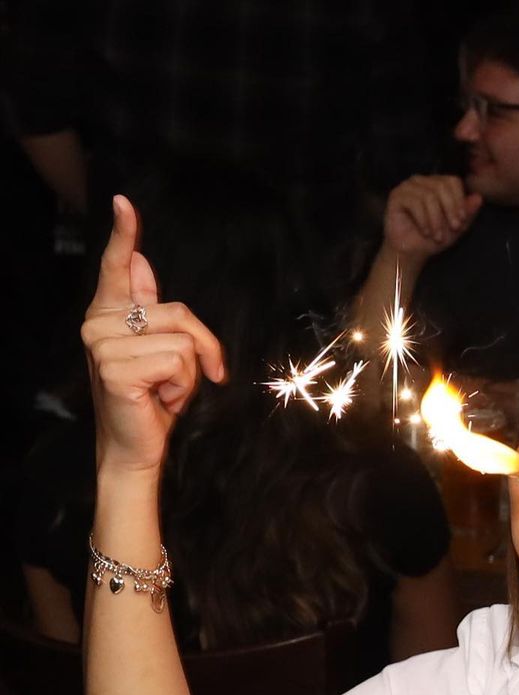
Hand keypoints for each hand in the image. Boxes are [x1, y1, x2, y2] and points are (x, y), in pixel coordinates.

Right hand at [81, 195, 225, 474]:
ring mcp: (103, 345)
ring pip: (182, 341)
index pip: (116, 267)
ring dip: (189, 375)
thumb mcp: (156, 350)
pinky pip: (178, 362)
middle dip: (201, 349)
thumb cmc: (150, 401)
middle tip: (184, 380)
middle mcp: (99, 324)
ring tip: (165, 392)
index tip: (125, 203)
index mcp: (108, 315)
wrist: (136, 447)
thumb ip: (147, 308)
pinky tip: (160, 399)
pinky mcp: (116, 368)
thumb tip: (140, 262)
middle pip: (179, 313)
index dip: (123, 235)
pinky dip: (182, 387)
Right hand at [383, 175, 481, 262]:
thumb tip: (479, 197)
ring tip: (437, 237)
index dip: (459, 200)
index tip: (462, 220)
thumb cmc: (433, 239)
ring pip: (428, 196)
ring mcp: (408, 187)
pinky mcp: (396, 196)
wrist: (412, 253)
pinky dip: (423, 220)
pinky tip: (425, 232)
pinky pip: (414, 202)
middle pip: (441, 186)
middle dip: (450, 210)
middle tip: (453, 229)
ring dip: (436, 220)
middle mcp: (422, 181)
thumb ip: (468, 213)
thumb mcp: (456, 228)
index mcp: (437, 184)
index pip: (453, 181)